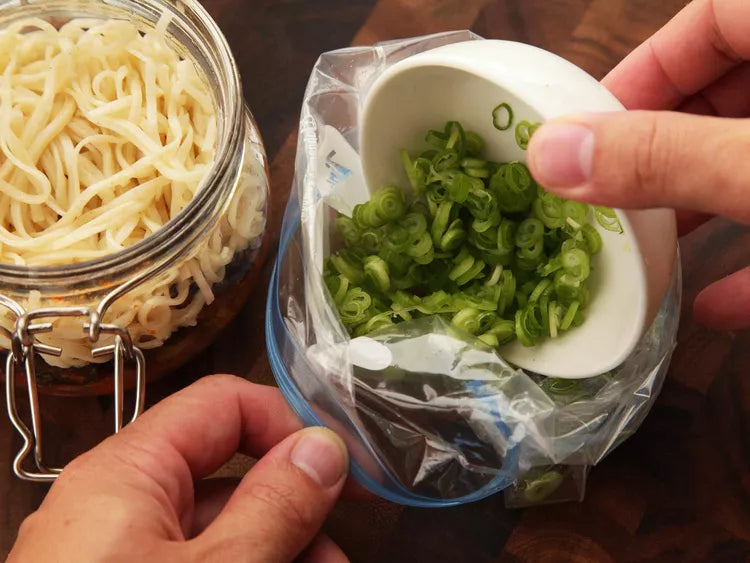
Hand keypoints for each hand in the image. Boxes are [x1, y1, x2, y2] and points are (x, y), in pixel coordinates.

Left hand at [8, 374, 349, 562]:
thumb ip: (276, 505)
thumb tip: (325, 447)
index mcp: (128, 472)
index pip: (224, 404)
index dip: (289, 426)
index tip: (342, 473)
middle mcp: (120, 506)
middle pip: (229, 475)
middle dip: (294, 509)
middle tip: (340, 553)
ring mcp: (121, 557)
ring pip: (221, 531)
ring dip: (279, 551)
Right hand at [527, 0, 749, 329]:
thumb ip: (664, 157)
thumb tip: (550, 156)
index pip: (709, 20)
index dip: (642, 73)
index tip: (590, 138)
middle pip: (728, 93)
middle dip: (662, 155)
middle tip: (610, 205)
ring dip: (705, 211)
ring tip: (648, 254)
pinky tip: (723, 303)